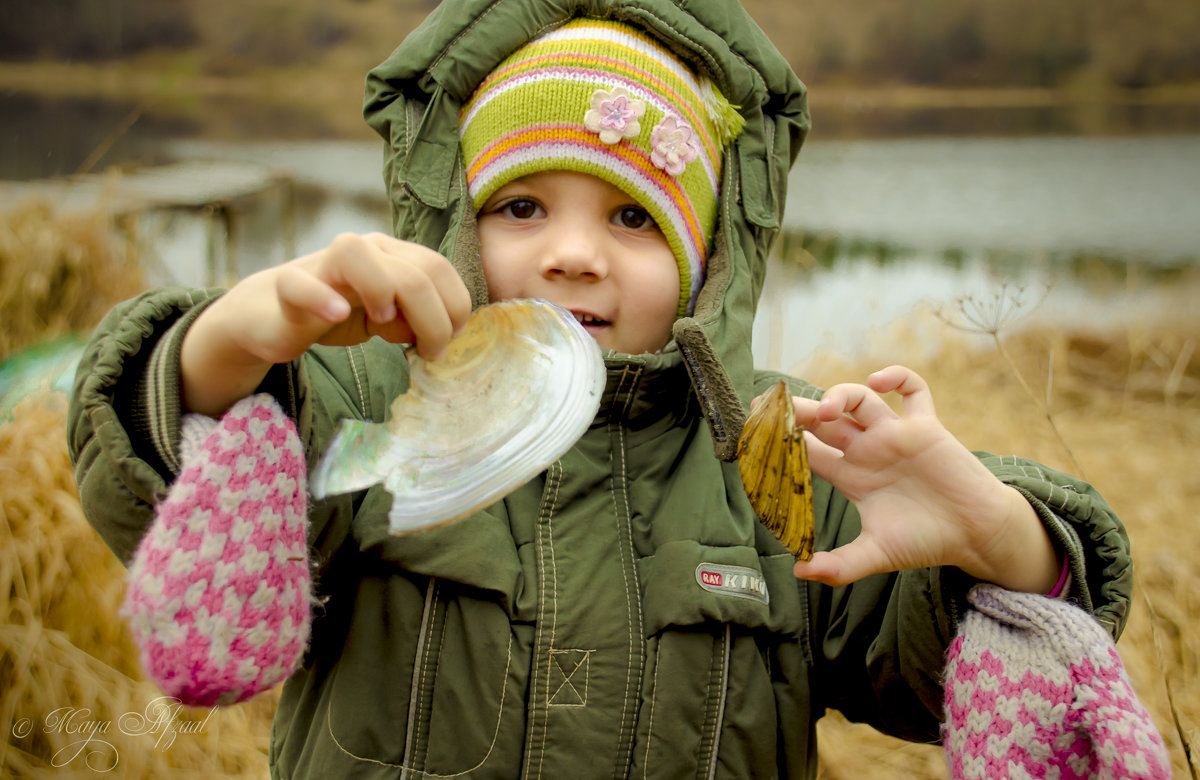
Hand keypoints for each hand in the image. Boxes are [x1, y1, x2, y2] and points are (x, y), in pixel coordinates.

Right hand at [181, 233, 472, 415]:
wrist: (273, 314)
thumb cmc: (340, 311)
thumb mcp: (389, 316)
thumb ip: (417, 316)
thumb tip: (448, 332)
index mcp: (392, 254)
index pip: (438, 268)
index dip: (455, 305)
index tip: (452, 339)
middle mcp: (363, 250)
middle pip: (412, 271)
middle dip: (433, 319)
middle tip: (428, 352)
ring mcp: (323, 265)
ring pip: (356, 255)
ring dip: (384, 291)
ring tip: (384, 326)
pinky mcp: (288, 287)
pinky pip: (302, 284)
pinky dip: (322, 298)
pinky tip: (339, 314)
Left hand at [786, 365, 1058, 591]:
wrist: (977, 535)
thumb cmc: (927, 542)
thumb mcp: (876, 554)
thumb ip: (838, 566)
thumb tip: (798, 572)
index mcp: (851, 475)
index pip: (808, 449)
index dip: (784, 440)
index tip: (757, 434)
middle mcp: (868, 450)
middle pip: (825, 420)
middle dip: (798, 411)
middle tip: (773, 407)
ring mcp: (895, 435)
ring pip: (860, 400)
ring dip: (839, 395)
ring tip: (824, 409)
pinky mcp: (925, 426)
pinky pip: (913, 389)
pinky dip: (897, 376)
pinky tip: (878, 382)